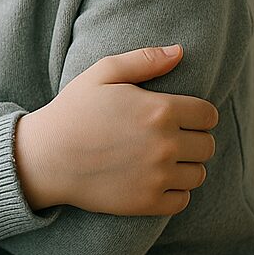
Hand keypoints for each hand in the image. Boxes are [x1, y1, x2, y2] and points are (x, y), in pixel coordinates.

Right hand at [15, 45, 218, 215]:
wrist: (45, 157)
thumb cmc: (73, 111)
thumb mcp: (102, 73)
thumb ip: (144, 60)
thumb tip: (180, 51)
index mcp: (159, 110)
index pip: (208, 115)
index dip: (198, 114)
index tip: (182, 117)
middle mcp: (164, 144)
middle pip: (207, 145)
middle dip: (194, 140)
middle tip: (170, 138)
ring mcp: (157, 176)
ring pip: (198, 174)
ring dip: (186, 166)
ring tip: (162, 159)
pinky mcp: (147, 202)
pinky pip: (183, 199)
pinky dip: (175, 192)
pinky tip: (155, 180)